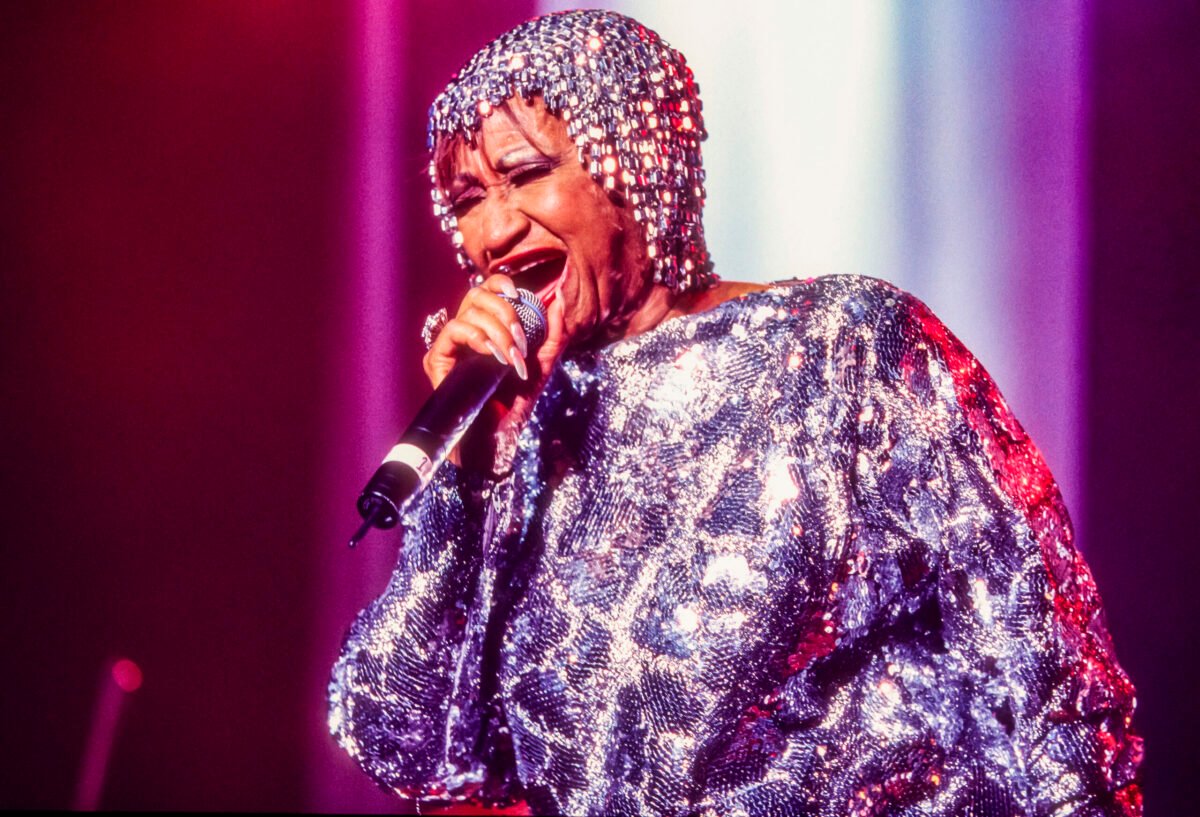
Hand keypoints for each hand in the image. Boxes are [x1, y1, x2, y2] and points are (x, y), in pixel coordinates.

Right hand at [422, 273, 564, 472]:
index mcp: (488, 327)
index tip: (519, 295)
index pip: (487, 289)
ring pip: (468, 311)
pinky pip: (453, 331)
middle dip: (505, 313)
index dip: (501, 284)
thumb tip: (559, 299)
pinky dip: (475, 336)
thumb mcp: (543, 363)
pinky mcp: (437, 360)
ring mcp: (450, 345)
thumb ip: (553, 332)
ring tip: (509, 357)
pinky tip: (490, 354)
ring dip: (497, 331)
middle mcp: (466, 331)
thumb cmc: (517, 401)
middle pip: (476, 294)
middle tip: (521, 342)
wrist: (497, 435)